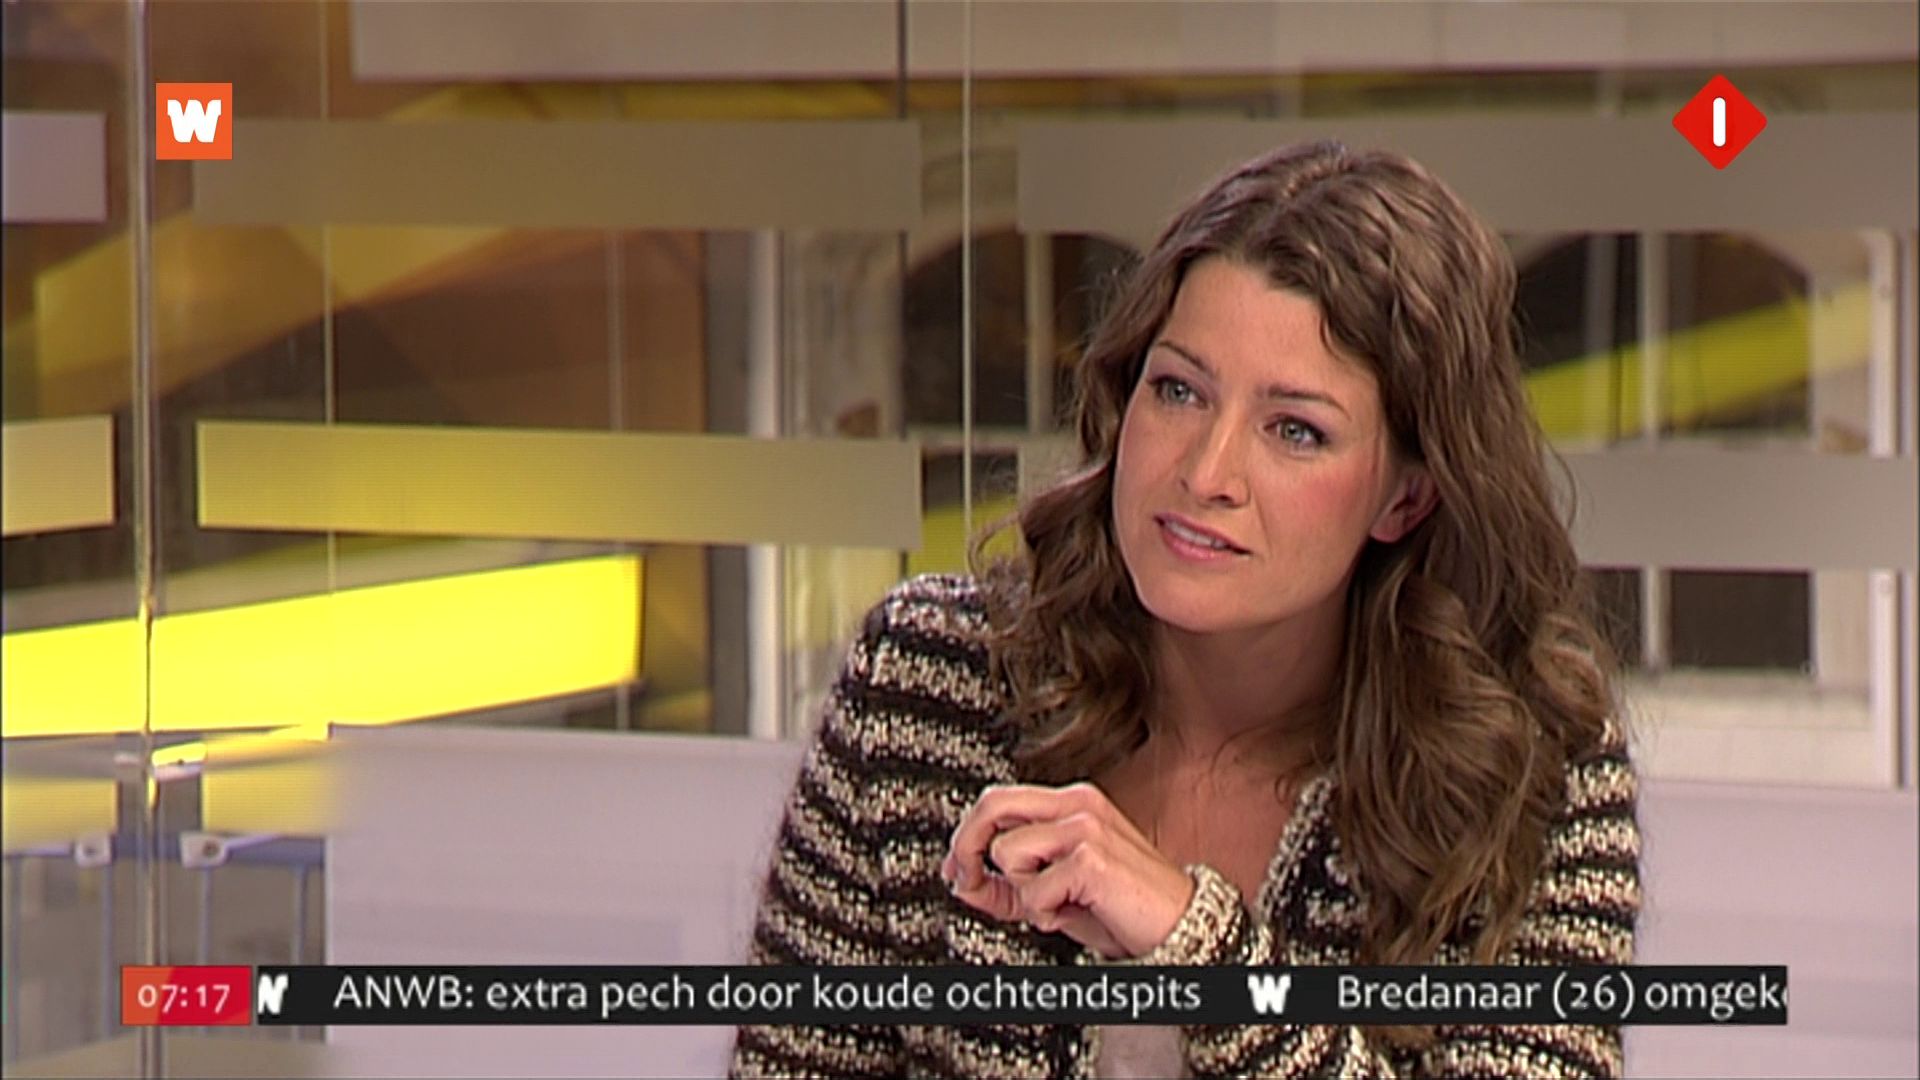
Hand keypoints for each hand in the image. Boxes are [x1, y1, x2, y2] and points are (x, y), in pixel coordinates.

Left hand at [940, 782, 1194, 959]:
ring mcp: (1086, 828)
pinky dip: (1043, 913)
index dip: (966, 836)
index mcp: (1073, 803)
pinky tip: (1073, 913)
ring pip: (1007, 852)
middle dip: (966, 846)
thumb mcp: (1055, 894)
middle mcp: (1079, 805)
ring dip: (1021, 891)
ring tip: (1057, 903)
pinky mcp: (1090, 859)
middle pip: (992, 805)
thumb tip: (964, 883)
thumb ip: (1012, 885)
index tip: (955, 870)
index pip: (1000, 801)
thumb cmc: (1124, 909)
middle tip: (966, 881)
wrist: (1181, 928)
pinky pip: (1032, 890)